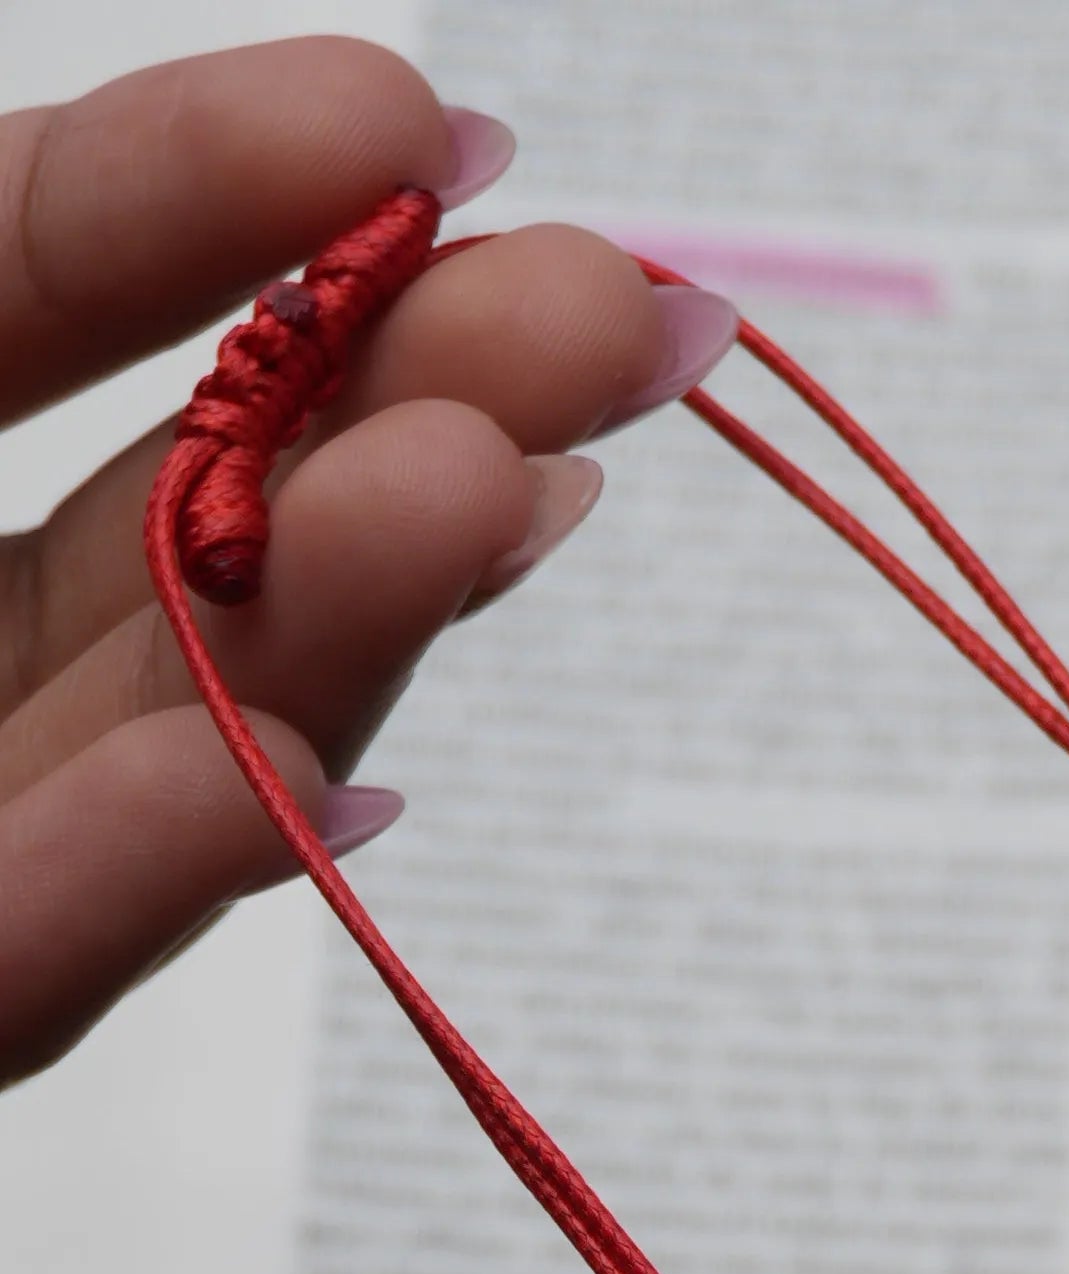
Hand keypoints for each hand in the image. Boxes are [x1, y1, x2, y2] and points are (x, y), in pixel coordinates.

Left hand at [0, 40, 728, 1081]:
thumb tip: (349, 267)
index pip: (6, 280)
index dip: (195, 200)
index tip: (417, 124)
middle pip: (157, 527)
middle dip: (387, 406)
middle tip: (614, 318)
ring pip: (138, 732)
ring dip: (335, 618)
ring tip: (499, 494)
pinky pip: (15, 961)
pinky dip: (153, 878)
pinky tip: (316, 796)